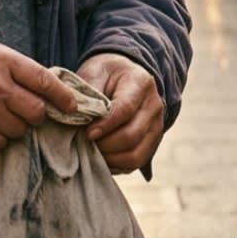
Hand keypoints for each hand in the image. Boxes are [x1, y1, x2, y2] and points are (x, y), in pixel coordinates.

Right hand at [0, 41, 80, 150]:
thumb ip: (15, 68)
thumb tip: (44, 87)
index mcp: (3, 61)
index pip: (45, 80)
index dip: (63, 96)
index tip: (72, 105)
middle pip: (37, 112)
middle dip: (35, 115)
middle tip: (25, 112)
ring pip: (19, 130)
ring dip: (14, 127)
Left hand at [79, 52, 164, 173]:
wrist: (122, 77)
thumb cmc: (104, 74)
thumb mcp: (94, 72)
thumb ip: (89, 93)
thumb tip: (79, 118)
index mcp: (141, 83)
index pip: (125, 110)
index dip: (105, 125)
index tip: (87, 133)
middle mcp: (154, 106)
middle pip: (132, 136)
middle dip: (105, 145)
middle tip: (85, 143)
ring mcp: (157, 127)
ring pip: (136, 155)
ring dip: (110, 158)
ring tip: (92, 151)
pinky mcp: (152, 143)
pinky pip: (136, 163)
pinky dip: (116, 165)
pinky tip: (101, 157)